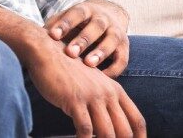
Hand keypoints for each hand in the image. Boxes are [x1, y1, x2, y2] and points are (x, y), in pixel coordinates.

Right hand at [27, 38, 145, 137]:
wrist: (46, 52)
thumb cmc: (66, 69)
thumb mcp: (92, 82)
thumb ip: (103, 100)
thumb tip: (107, 124)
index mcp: (115, 90)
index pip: (137, 120)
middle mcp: (107, 94)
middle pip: (125, 130)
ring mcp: (91, 97)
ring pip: (107, 132)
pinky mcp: (74, 100)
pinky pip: (85, 129)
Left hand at [45, 0, 130, 76]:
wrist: (108, 14)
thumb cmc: (77, 22)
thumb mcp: (65, 19)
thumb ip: (52, 26)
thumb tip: (30, 38)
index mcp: (85, 10)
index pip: (75, 14)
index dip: (65, 24)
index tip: (53, 36)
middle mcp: (103, 19)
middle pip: (95, 27)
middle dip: (83, 40)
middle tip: (70, 53)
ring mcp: (116, 31)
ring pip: (111, 40)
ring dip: (101, 52)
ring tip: (89, 64)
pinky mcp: (125, 47)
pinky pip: (122, 59)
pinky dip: (114, 68)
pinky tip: (103, 78)